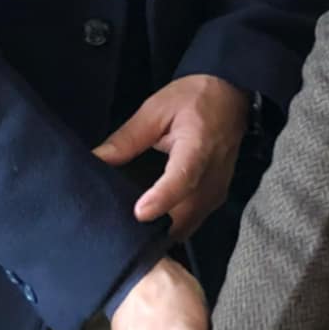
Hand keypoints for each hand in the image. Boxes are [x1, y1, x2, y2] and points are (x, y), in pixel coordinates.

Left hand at [96, 75, 248, 239]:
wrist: (230, 98)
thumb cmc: (194, 99)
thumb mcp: (156, 109)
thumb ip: (128, 138)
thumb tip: (97, 159)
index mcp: (198, 146)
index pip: (183, 177)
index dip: (162, 198)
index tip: (139, 213)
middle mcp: (212, 175)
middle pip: (184, 213)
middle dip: (152, 227)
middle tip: (117, 230)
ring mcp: (217, 191)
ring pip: (187, 225)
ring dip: (160, 231)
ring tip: (128, 230)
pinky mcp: (215, 199)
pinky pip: (192, 222)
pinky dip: (170, 227)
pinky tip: (148, 223)